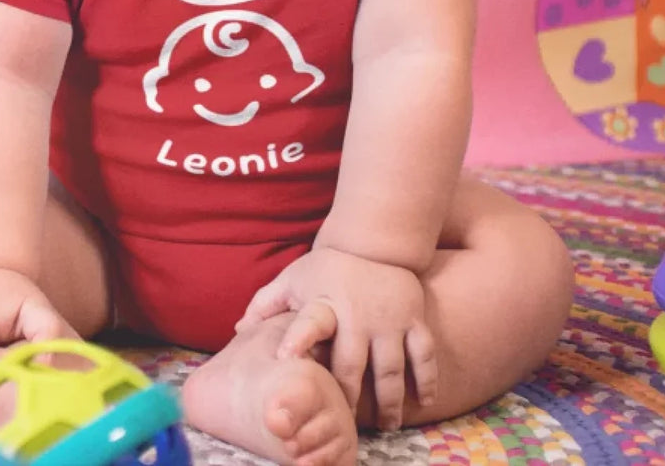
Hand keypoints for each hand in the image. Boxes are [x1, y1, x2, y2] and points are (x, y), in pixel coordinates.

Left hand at [234, 247, 436, 428]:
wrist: (375, 240)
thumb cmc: (328, 266)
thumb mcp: (294, 277)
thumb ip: (267, 303)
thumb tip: (238, 329)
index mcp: (324, 303)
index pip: (309, 323)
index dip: (297, 340)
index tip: (287, 361)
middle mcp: (358, 314)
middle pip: (352, 364)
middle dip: (348, 396)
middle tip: (346, 421)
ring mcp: (389, 318)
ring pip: (391, 368)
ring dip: (390, 401)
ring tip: (387, 424)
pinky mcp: (414, 317)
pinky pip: (424, 354)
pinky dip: (426, 379)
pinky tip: (423, 402)